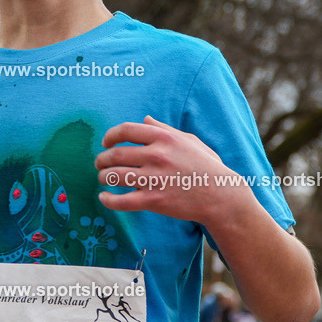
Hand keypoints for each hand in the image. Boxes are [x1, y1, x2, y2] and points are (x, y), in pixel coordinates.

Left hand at [95, 115, 247, 223]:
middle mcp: (157, 156)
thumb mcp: (188, 140)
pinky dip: (108, 200)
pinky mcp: (154, 201)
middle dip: (102, 159)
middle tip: (100, 163)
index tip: (106, 142)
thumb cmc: (205, 166)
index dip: (110, 135)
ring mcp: (155, 179)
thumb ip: (164, 129)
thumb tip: (144, 120)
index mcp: (164, 138)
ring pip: (114, 176)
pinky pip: (122, 200)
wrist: (222, 196)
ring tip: (103, 178)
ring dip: (102, 177)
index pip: (126, 130)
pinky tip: (104, 198)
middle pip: (115, 154)